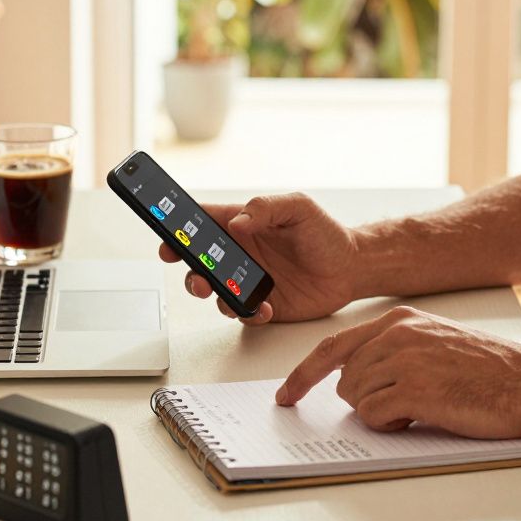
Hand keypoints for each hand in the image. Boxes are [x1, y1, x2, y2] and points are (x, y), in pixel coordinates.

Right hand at [158, 193, 358, 323]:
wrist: (353, 269)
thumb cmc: (327, 234)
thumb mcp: (299, 208)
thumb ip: (267, 208)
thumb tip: (239, 221)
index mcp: (243, 225)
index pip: (202, 223)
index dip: (178, 230)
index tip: (167, 239)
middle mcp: (241, 253)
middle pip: (198, 261)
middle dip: (188, 269)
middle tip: (195, 276)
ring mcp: (248, 280)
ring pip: (213, 289)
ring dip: (211, 294)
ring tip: (221, 294)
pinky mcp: (261, 304)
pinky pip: (241, 312)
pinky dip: (246, 312)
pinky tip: (262, 307)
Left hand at [275, 305, 520, 439]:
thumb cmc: (490, 370)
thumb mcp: (436, 343)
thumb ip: (393, 351)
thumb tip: (355, 380)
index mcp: (399, 320)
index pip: (332, 346)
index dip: (302, 374)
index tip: (285, 395)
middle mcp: (396, 334)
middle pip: (343, 379)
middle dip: (363, 401)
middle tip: (401, 407)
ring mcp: (404, 360)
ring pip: (355, 399)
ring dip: (380, 414)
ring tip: (418, 409)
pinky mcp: (414, 390)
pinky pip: (373, 416)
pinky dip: (389, 426)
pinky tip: (418, 419)